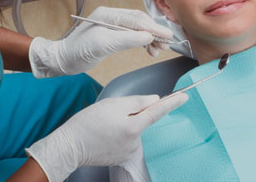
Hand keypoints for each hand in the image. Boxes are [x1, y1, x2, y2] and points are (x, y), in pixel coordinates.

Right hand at [26, 92, 187, 181]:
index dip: (172, 103)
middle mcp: (135, 143)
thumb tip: (155, 100)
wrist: (70, 146)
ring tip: (103, 124)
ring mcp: (129, 152)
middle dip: (131, 112)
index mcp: (134, 127)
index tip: (185, 96)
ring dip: (123, 123)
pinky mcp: (121, 157)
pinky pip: (125, 140)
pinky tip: (103, 133)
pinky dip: (118, 134)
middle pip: (141, 120)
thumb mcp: (112, 105)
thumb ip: (136, 101)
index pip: (157, 112)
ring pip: (133, 130)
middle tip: (109, 112)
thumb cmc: (88, 123)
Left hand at [28, 6, 173, 77]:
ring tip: (158, 50)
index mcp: (108, 15)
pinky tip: (149, 49)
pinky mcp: (111, 34)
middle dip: (154, 32)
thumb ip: (126, 39)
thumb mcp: (102, 45)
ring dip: (149, 38)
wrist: (62, 59)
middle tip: (166, 45)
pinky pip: (132, 34)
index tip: (168, 36)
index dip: (153, 27)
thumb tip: (148, 36)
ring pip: (137, 28)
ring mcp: (111, 25)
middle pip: (139, 21)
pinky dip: (142, 41)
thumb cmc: (78, 52)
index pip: (136, 19)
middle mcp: (111, 16)